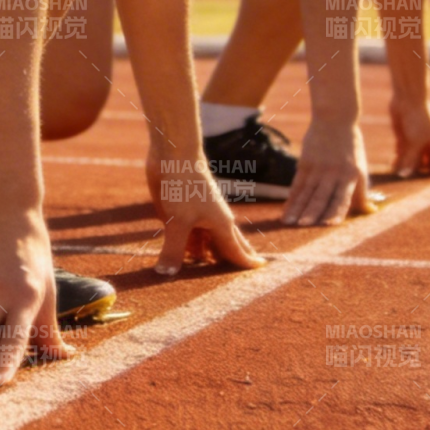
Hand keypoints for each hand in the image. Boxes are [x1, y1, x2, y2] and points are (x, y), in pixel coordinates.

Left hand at [145, 152, 266, 275]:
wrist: (174, 153)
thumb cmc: (183, 185)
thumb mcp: (177, 222)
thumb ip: (173, 249)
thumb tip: (166, 275)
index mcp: (221, 225)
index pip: (237, 251)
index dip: (248, 263)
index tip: (263, 270)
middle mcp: (212, 221)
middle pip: (224, 246)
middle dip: (229, 262)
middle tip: (238, 277)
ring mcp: (196, 215)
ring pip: (204, 242)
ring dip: (204, 257)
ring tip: (208, 276)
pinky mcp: (180, 209)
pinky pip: (187, 234)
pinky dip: (188, 247)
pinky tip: (185, 256)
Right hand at [282, 118, 373, 226]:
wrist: (335, 118)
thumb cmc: (351, 148)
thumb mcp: (360, 169)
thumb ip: (363, 193)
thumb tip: (372, 212)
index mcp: (351, 175)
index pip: (342, 197)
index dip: (335, 211)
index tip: (328, 225)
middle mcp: (334, 173)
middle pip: (321, 195)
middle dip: (311, 212)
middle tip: (302, 226)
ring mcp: (318, 167)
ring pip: (306, 192)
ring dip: (297, 208)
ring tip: (289, 223)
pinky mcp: (305, 162)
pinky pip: (297, 184)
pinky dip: (291, 198)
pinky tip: (286, 210)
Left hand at [389, 97, 429, 177]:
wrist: (407, 99)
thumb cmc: (417, 120)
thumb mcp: (414, 142)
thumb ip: (410, 159)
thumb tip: (404, 176)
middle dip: (424, 174)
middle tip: (416, 186)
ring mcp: (417, 142)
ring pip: (414, 161)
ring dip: (408, 168)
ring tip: (399, 176)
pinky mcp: (405, 138)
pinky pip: (403, 153)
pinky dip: (399, 159)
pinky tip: (394, 164)